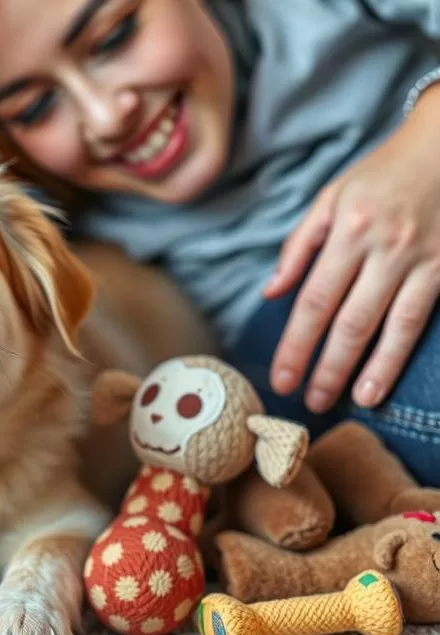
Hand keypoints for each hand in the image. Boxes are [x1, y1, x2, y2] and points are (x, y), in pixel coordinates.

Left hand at [264, 86, 439, 412]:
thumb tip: (271, 292)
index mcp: (346, 230)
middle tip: (306, 401)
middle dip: (324, 367)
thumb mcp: (330, 198)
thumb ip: (299, 247)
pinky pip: (420, 320)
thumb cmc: (381, 174)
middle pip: (348, 322)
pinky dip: (399, 354)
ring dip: (365, 371)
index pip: (313, 300)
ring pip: (388, 327)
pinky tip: (383, 382)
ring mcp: (420, 260)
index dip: (295, 344)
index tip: (281, 377)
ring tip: (347, 402)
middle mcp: (383, 248)